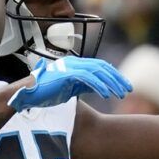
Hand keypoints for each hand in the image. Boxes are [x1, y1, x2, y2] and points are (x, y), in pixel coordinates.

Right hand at [9, 56, 129, 109]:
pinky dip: (98, 86)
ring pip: (98, 72)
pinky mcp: (67, 74)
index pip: (100, 67)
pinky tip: (107, 95)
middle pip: (102, 68)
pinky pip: (88, 78)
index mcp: (76, 65)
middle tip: (128, 89)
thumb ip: (83, 85)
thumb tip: (99, 88)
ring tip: (120, 94)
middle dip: (117, 78)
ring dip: (111, 83)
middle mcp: (75, 63)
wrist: (29, 93)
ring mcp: (71, 67)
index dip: (114, 75)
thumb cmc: (47, 93)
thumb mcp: (70, 89)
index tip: (124, 85)